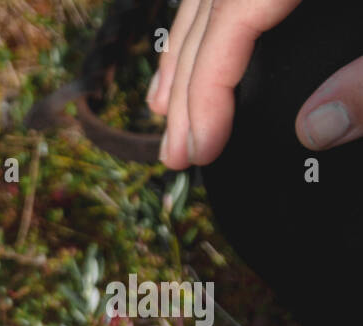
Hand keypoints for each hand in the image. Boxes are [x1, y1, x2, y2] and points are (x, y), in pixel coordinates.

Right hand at [150, 0, 362, 166]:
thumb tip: (315, 129)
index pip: (232, 16)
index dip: (208, 88)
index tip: (201, 148)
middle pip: (213, 13)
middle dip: (187, 88)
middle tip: (177, 154)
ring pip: (208, 0)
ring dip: (184, 58)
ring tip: (165, 114)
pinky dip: (203, 28)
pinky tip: (189, 56)